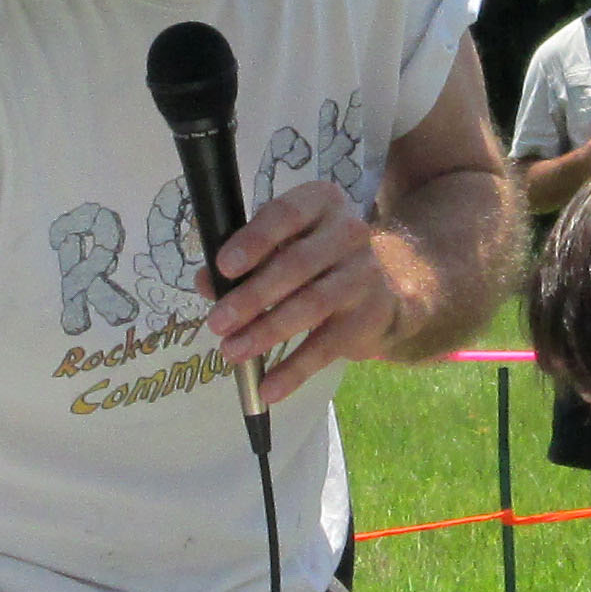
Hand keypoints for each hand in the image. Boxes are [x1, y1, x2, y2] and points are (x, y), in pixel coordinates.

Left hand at [202, 177, 406, 402]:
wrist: (384, 288)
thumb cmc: (316, 259)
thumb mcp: (282, 246)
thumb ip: (242, 260)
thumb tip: (206, 282)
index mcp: (320, 203)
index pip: (286, 214)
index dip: (254, 240)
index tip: (223, 267)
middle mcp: (348, 231)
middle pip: (296, 264)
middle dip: (251, 297)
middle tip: (217, 323)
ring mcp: (363, 274)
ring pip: (311, 305)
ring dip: (266, 332)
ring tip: (232, 352)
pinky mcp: (368, 317)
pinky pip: (326, 346)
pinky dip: (294, 370)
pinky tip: (268, 388)